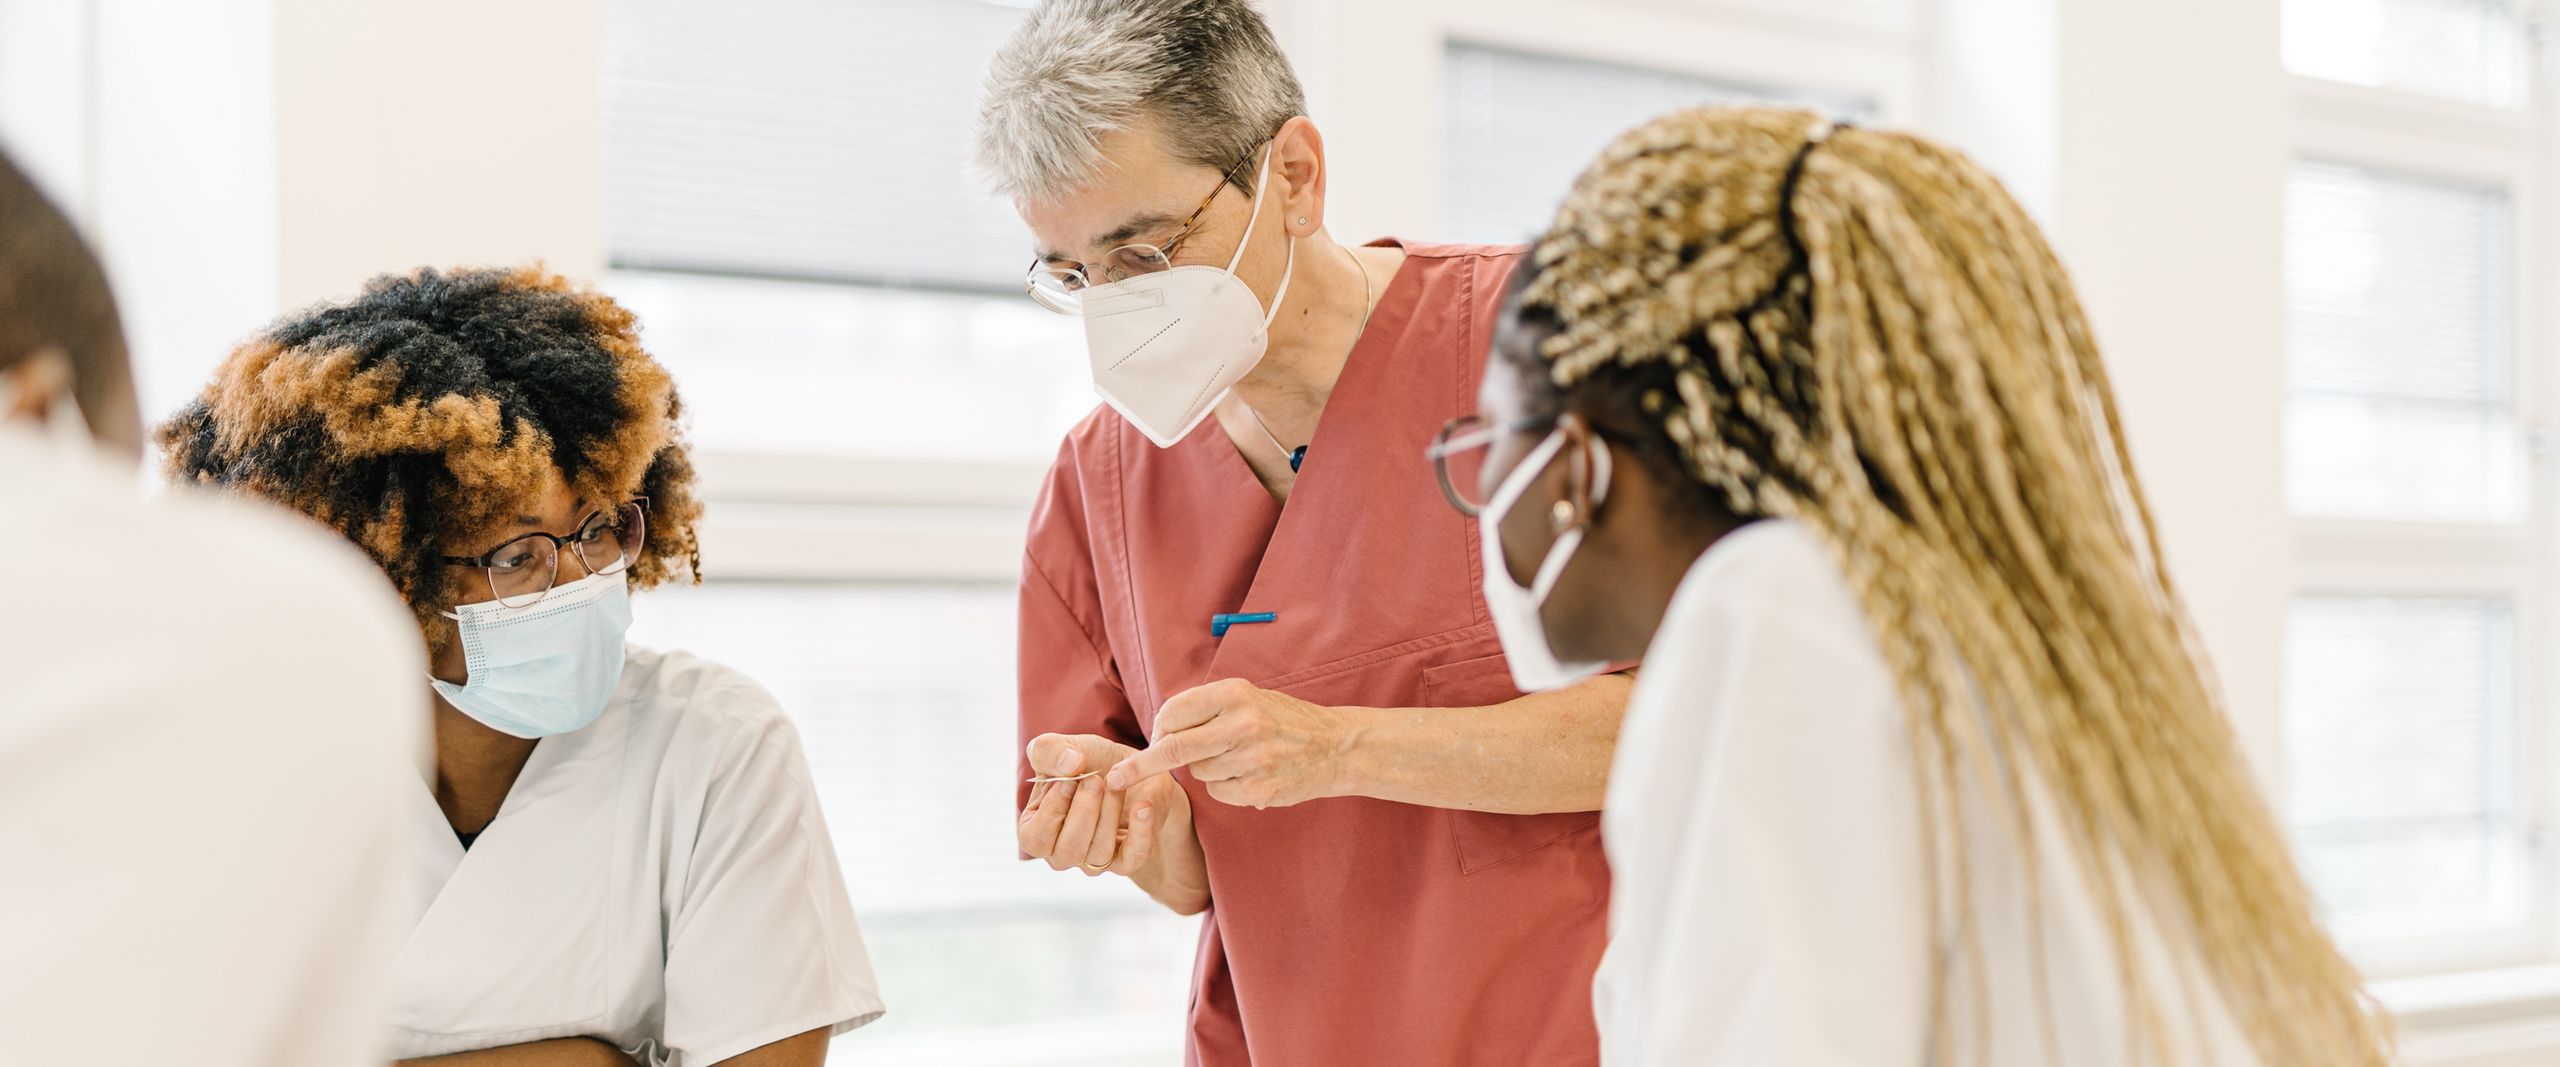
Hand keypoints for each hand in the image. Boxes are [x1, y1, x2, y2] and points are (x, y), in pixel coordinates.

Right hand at [1018, 733, 1194, 883]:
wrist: (1134, 767)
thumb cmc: (1090, 762)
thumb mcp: (1064, 748)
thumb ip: (1049, 751)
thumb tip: (1069, 765)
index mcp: (1036, 831)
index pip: (1034, 839)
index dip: (1051, 811)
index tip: (1068, 781)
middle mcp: (1062, 852)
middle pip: (1067, 850)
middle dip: (1083, 812)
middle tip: (1095, 780)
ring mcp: (1095, 860)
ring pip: (1099, 853)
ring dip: (1109, 814)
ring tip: (1116, 785)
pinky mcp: (1128, 858)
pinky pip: (1134, 857)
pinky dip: (1140, 832)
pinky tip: (1143, 807)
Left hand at [1105, 678, 1356, 808]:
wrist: (1336, 746)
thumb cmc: (1282, 719)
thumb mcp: (1248, 697)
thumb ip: (1206, 709)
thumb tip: (1158, 732)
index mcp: (1235, 693)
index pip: (1174, 713)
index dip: (1158, 729)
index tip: (1150, 741)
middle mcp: (1243, 723)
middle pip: (1175, 749)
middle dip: (1141, 766)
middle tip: (1117, 779)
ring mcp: (1253, 759)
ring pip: (1198, 773)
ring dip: (1204, 769)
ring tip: (1237, 757)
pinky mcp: (1260, 789)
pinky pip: (1218, 792)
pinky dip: (1224, 787)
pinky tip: (1249, 775)